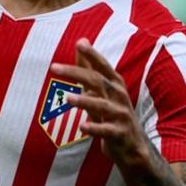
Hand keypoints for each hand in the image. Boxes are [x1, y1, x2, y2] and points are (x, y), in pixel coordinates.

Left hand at [50, 38, 149, 168]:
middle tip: (54, 67)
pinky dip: (95, 128)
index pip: (103, 66)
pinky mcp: (119, 134)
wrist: (132, 145)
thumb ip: (90, 67)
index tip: (80, 43)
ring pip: (102, 105)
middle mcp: (119, 97)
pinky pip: (106, 130)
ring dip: (85, 101)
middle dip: (76, 73)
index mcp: (115, 84)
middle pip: (97, 81)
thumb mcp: (102, 89)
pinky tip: (82, 127)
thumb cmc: (112, 112)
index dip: (92, 54)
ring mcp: (121, 115)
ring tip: (67, 98)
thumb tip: (81, 40)